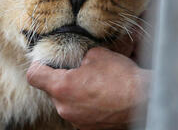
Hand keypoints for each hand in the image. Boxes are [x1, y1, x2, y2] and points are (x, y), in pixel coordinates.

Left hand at [27, 46, 148, 129]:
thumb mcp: (97, 54)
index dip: (38, 65)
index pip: (34, 76)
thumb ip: (79, 56)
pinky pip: (79, 112)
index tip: (46, 61)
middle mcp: (64, 107)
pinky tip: (101, 96)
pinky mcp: (88, 128)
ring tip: (94, 84)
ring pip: (66, 102)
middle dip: (62, 79)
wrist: (143, 101)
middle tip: (79, 69)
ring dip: (75, 93)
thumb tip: (77, 56)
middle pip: (51, 90)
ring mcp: (76, 120)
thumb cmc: (121, 77)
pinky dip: (86, 104)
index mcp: (62, 87)